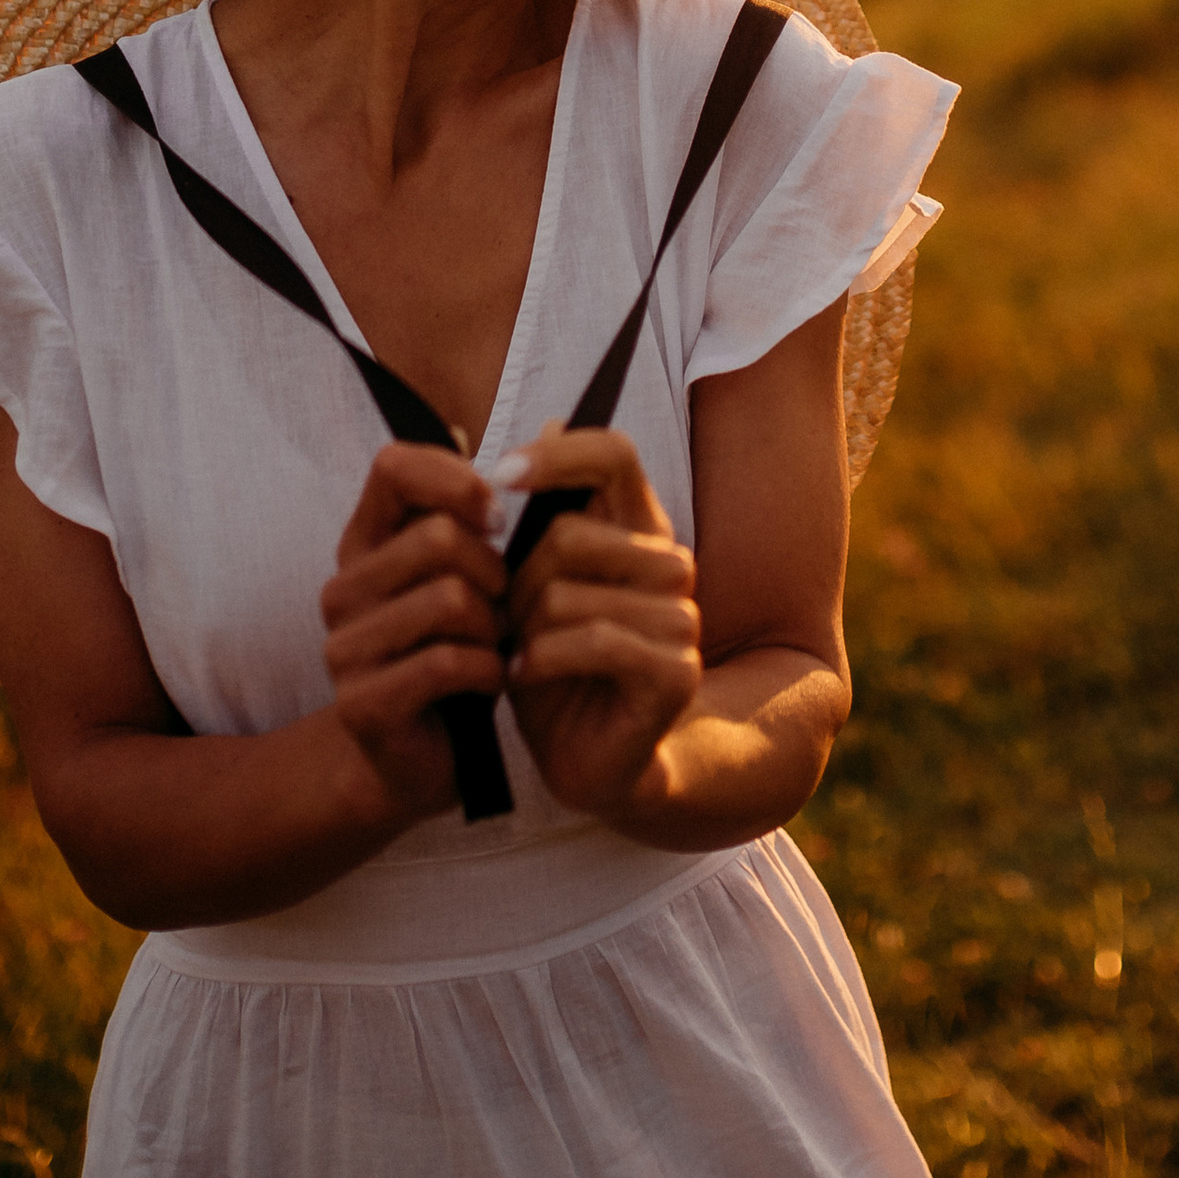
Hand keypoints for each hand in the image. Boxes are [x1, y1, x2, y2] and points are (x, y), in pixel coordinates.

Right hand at [320, 443, 504, 828]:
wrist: (415, 761)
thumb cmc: (452, 653)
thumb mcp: (468, 573)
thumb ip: (495, 507)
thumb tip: (558, 424)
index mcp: (363, 542)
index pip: (393, 464)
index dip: (455, 479)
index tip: (497, 517)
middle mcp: (342, 587)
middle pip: (437, 538)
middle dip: (493, 571)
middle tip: (504, 605)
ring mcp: (343, 648)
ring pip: (448, 600)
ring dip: (493, 626)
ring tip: (496, 645)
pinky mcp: (362, 702)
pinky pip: (446, 662)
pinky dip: (487, 670)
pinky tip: (490, 681)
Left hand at [499, 425, 701, 820]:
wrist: (588, 760)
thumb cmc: (556, 664)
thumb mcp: (536, 582)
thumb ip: (544, 512)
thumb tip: (552, 418)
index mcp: (639, 528)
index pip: (614, 453)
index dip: (556, 454)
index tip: (499, 475)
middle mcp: (670, 563)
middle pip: (571, 532)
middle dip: (516, 580)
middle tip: (503, 619)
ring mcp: (680, 618)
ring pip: (570, 593)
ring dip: (526, 629)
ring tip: (516, 653)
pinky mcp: (675, 672)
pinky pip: (594, 639)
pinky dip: (543, 658)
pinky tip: (524, 675)